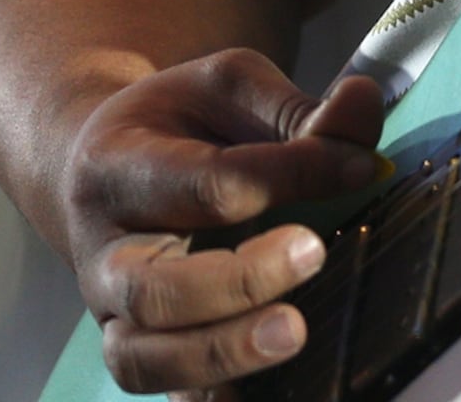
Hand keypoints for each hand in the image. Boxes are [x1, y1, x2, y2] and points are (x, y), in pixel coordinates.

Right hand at [55, 50, 386, 399]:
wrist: (97, 165)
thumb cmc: (177, 125)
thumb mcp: (226, 88)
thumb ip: (295, 107)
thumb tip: (362, 108)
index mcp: (117, 167)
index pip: (206, 183)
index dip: (291, 175)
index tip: (360, 168)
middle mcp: (102, 252)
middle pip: (154, 289)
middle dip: (240, 281)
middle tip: (314, 252)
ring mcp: (112, 312)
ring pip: (144, 357)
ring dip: (222, 351)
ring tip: (294, 332)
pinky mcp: (135, 349)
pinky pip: (164, 391)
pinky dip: (209, 397)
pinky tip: (269, 391)